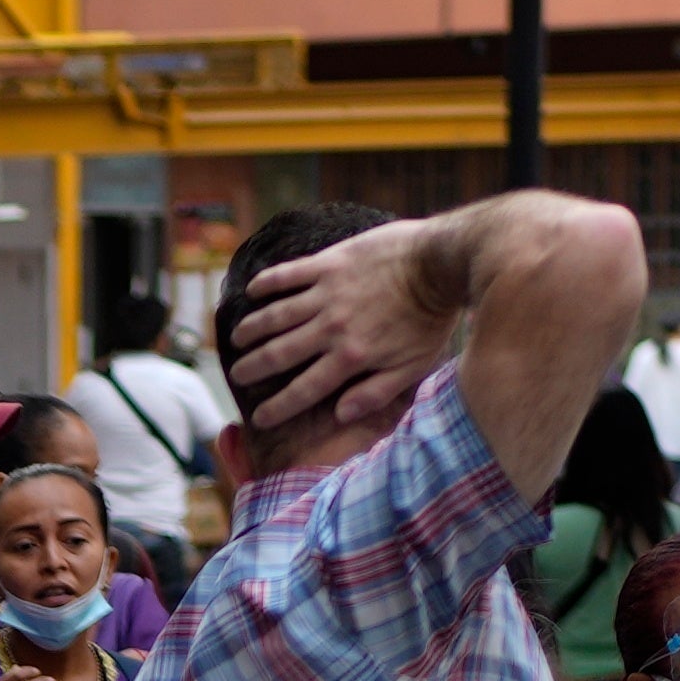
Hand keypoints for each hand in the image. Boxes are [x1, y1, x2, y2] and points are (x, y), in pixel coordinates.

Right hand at [213, 213, 460, 444]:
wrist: (442, 261)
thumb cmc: (432, 317)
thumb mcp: (413, 366)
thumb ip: (376, 392)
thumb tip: (341, 413)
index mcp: (350, 357)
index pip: (304, 390)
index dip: (277, 408)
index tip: (259, 419)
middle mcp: (331, 328)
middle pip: (280, 353)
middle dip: (253, 368)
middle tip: (237, 376)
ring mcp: (327, 293)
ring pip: (276, 315)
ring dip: (252, 328)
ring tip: (237, 338)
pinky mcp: (330, 263)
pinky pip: (289, 274)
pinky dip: (267, 283)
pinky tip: (252, 291)